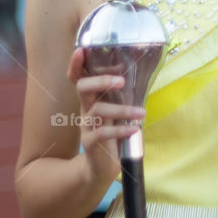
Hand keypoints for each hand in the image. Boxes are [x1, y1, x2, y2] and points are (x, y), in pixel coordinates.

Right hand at [67, 47, 143, 190]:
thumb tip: (137, 70)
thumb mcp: (115, 111)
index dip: (76, 64)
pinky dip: (119, 130)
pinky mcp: (90, 144)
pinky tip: (134, 129)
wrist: (101, 167)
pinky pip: (102, 133)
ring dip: (122, 110)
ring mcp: (86, 126)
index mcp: (91, 99)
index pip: (78, 77)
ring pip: (98, 111)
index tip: (81, 50)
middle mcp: (86, 109)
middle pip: (83, 88)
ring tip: (142, 113)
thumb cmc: (112, 133)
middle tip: (121, 81)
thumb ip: (121, 94)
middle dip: (101, 80)